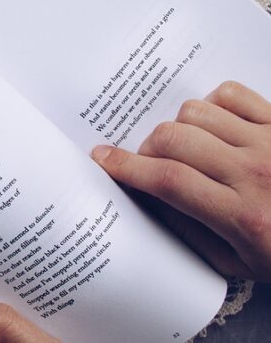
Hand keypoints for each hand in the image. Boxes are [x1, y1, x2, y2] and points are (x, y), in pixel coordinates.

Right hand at [91, 81, 270, 280]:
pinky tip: (215, 127)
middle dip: (147, 149)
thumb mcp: (238, 263)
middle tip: (149, 164)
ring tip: (188, 148)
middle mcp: (256, 173)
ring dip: (180, 129)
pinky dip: (213, 105)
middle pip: (173, 139)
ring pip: (195, 112)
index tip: (102, 159)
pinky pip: (232, 94)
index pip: (167, 180)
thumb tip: (145, 196)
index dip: (125, 166)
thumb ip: (188, 230)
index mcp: (243, 216)